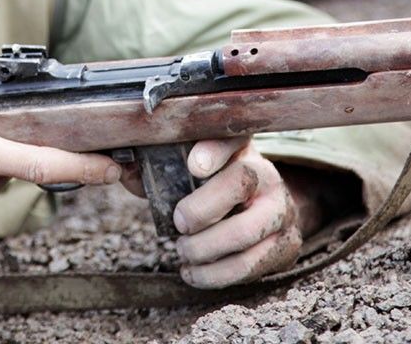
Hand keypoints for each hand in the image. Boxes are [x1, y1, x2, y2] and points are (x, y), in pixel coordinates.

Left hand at [173, 138, 303, 288]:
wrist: (261, 210)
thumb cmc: (213, 187)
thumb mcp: (190, 169)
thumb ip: (159, 166)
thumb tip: (124, 171)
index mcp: (241, 148)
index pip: (230, 137)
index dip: (213, 150)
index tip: (193, 165)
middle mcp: (267, 174)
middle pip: (241, 182)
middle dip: (202, 208)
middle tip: (178, 224)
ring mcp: (282, 210)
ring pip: (246, 232)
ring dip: (205, 248)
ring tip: (182, 251)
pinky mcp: (286, 244)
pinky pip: (250, 265)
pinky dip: (215, 274)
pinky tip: (193, 272)